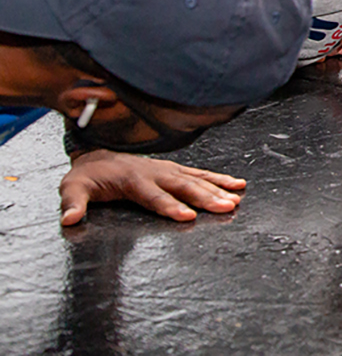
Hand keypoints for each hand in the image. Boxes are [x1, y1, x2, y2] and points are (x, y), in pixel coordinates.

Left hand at [59, 150, 244, 225]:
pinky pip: (200, 174)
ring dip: (218, 189)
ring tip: (237, 199)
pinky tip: (238, 185)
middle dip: (206, 197)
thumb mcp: (73, 188)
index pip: (153, 196)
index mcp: (132, 180)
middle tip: (227, 208)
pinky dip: (220, 179)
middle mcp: (155, 172)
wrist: (97, 154)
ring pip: (196, 179)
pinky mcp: (175, 169)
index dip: (170, 206)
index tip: (188, 216)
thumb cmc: (87, 176)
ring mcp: (167, 169)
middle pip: (183, 187)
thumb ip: (73, 203)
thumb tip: (70, 220)